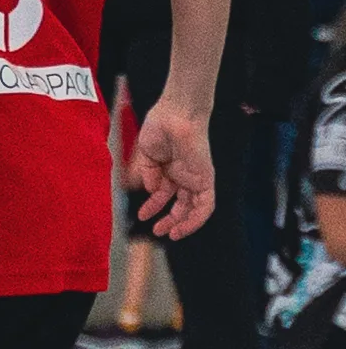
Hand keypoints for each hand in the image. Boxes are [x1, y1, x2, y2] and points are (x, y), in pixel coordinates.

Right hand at [130, 97, 215, 238]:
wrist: (175, 114)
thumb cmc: (160, 127)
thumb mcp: (147, 155)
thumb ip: (148, 174)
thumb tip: (152, 190)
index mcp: (170, 169)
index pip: (164, 194)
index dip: (154, 207)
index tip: (142, 216)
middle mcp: (184, 176)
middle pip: (180, 204)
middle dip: (168, 219)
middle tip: (157, 230)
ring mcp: (195, 178)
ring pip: (193, 208)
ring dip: (183, 224)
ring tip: (169, 234)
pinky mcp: (205, 179)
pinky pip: (205, 205)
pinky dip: (196, 219)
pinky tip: (182, 227)